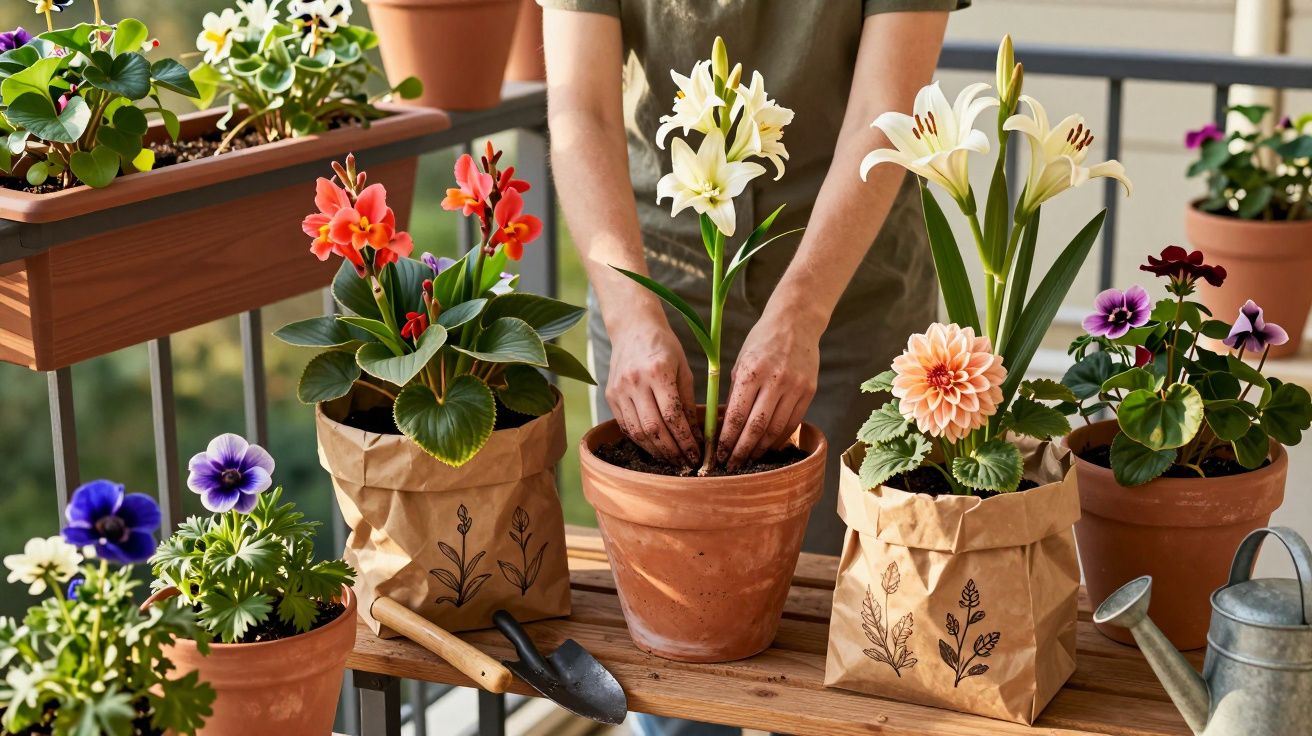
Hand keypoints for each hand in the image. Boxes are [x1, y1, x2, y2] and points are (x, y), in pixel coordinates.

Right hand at [605, 314, 701, 465]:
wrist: (633, 328)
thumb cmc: (664, 346)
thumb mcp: (683, 369)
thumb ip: (688, 401)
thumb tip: (697, 434)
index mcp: (658, 371)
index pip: (672, 415)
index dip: (685, 440)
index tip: (696, 454)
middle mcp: (635, 381)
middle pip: (654, 428)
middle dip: (671, 451)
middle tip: (685, 463)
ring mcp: (619, 389)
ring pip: (637, 431)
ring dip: (656, 450)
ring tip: (671, 459)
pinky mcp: (610, 395)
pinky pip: (626, 426)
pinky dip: (640, 440)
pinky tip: (654, 447)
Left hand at [719, 309, 819, 469]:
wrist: (796, 323)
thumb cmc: (762, 341)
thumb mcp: (741, 361)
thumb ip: (735, 392)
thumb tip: (725, 425)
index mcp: (752, 372)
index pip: (737, 415)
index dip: (727, 439)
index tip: (719, 454)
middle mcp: (775, 381)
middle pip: (756, 428)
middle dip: (742, 451)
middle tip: (732, 465)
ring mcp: (795, 387)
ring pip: (776, 430)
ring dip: (760, 449)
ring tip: (749, 460)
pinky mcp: (809, 391)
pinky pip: (792, 423)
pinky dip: (779, 439)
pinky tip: (768, 447)